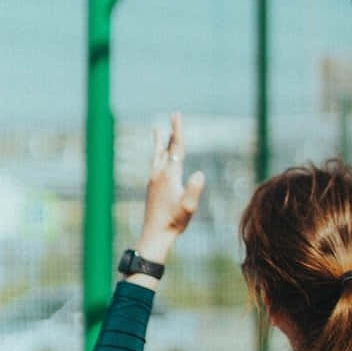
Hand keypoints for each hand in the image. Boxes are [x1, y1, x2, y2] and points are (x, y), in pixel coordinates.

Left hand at [135, 112, 204, 265]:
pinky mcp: (151, 187)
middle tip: (173, 115)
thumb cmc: (174, 222)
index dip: (178, 130)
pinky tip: (157, 157)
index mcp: (169, 175)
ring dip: (159, 141)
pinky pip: (154, 163)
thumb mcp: (189, 207)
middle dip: (171, 131)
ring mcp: (153, 180)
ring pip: (157, 155)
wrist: (154, 235)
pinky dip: (156, 154)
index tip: (177, 115)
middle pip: (166, 148)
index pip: (176, 148)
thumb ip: (194, 189)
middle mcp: (159, 174)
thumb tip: (200, 174)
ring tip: (156, 130)